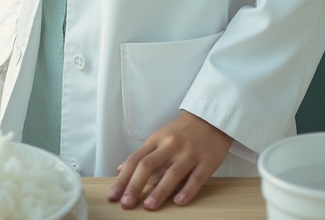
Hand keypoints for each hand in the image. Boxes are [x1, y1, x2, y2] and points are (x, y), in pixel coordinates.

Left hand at [107, 111, 231, 210]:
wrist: (211, 119)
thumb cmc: (183, 131)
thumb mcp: (159, 136)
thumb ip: (142, 154)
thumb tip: (121, 169)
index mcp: (157, 140)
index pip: (135, 160)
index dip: (123, 178)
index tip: (113, 195)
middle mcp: (171, 146)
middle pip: (149, 165)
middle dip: (135, 185)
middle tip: (126, 203)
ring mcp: (189, 153)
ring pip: (172, 173)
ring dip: (159, 191)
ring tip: (148, 206)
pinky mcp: (207, 162)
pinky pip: (196, 178)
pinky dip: (187, 190)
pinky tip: (179, 201)